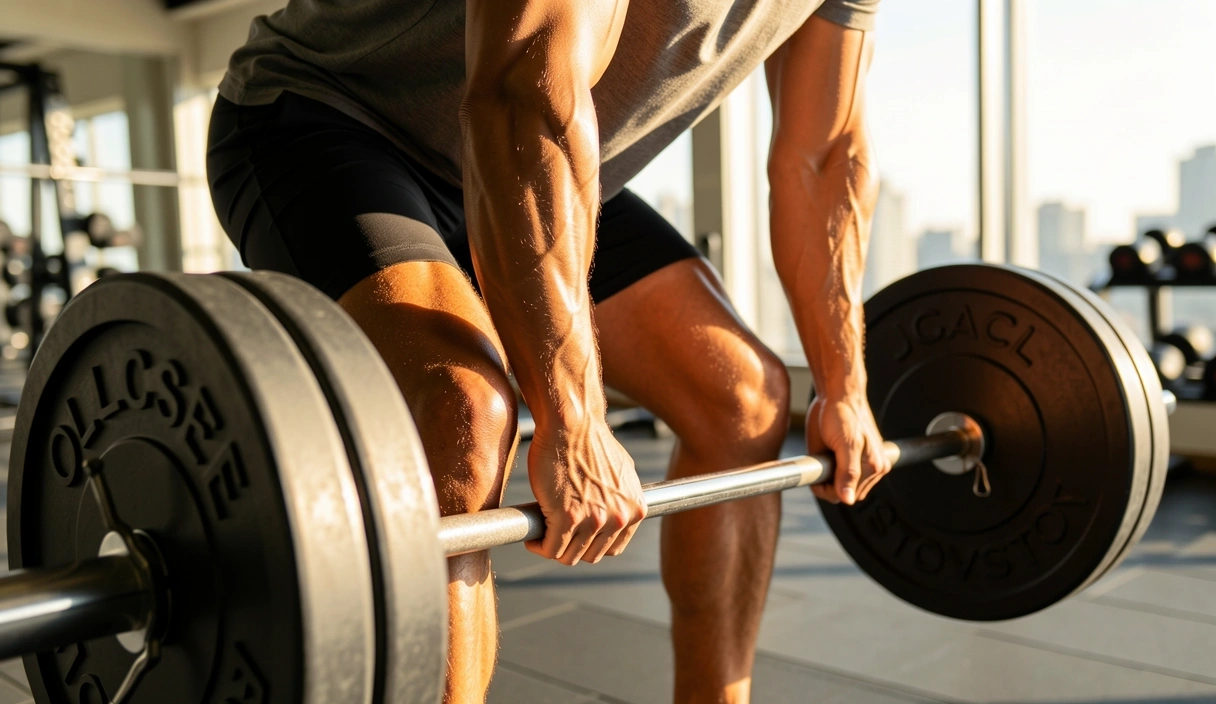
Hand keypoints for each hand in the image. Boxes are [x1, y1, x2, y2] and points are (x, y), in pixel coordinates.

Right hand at [526, 419, 646, 564]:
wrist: (571, 423)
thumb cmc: (591, 441)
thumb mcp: (622, 472)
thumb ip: (621, 497)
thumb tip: (614, 509)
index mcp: (635, 509)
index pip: (613, 548)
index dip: (591, 544)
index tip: (576, 537)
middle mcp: (619, 518)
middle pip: (591, 555)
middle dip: (572, 547)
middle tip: (556, 534)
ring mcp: (594, 520)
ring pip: (569, 556)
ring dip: (553, 548)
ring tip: (543, 534)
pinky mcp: (567, 517)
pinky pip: (551, 548)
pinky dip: (539, 546)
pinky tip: (533, 537)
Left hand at [807, 394, 889, 504]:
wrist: (838, 394)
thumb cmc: (840, 413)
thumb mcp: (844, 443)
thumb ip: (847, 473)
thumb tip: (847, 499)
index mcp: (875, 467)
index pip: (848, 497)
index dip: (827, 488)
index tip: (818, 471)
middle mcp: (875, 468)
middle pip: (847, 494)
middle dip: (830, 482)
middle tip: (822, 459)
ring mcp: (868, 462)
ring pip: (844, 486)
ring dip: (832, 475)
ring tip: (828, 453)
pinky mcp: (860, 456)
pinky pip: (844, 474)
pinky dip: (833, 469)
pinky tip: (830, 453)